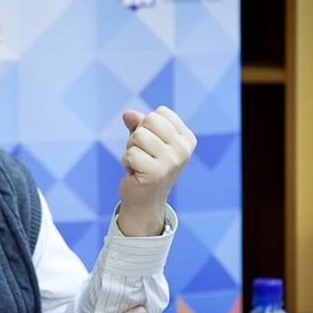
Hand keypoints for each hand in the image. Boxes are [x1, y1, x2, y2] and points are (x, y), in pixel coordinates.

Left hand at [118, 106, 196, 235]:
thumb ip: (138, 124)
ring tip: (138, 163)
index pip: (160, 112)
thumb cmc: (144, 165)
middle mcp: (183, 149)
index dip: (147, 125)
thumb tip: (128, 114)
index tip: (150, 145)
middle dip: (137, 135)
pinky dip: (126, 162)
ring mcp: (172, 162)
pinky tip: (134, 173)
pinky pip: (130, 154)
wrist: (144, 200)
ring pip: (138, 136)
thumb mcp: (144, 141)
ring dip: (131, 149)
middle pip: (150, 120)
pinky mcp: (156, 173)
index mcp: (186, 139)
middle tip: (142, 154)